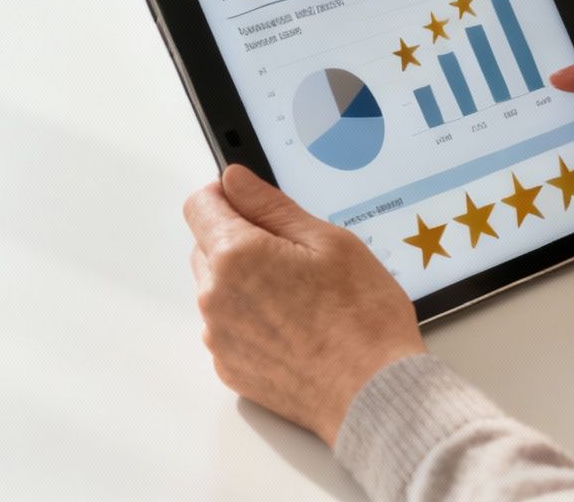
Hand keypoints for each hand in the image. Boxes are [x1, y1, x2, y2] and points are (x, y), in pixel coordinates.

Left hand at [183, 165, 424, 445]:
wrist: (372, 393)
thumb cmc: (362, 318)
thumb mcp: (329, 240)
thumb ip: (271, 205)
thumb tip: (235, 180)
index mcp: (236, 256)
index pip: (200, 204)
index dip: (228, 195)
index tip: (252, 202)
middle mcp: (215, 297)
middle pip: (206, 246)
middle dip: (240, 239)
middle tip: (295, 253)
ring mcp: (219, 338)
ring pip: (218, 289)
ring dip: (245, 282)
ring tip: (301, 296)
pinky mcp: (229, 368)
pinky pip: (229, 327)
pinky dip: (252, 319)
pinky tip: (295, 325)